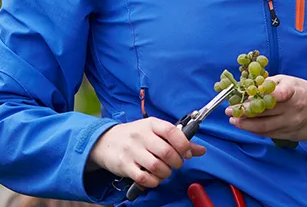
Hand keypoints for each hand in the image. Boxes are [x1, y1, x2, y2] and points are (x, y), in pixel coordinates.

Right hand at [87, 118, 206, 189]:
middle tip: (175, 164)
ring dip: (166, 173)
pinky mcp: (124, 165)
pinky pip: (144, 178)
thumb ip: (178, 141)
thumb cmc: (136, 136)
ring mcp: (131, 151)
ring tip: (164, 171)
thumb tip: (201, 151)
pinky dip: (154, 181)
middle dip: (176, 162)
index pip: (172, 131)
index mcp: (151, 124)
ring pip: (157, 167)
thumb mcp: (155, 132)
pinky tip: (154, 178)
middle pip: (167, 152)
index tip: (186, 153)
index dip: (183, 144)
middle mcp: (141, 136)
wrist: (105, 141)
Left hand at [225, 74, 306, 141]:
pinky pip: (271, 134)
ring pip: (265, 128)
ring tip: (234, 121)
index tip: (238, 101)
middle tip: (229, 112)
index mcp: (292, 92)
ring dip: (247, 125)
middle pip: (264, 114)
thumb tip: (249, 87)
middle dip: (243, 114)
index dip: (253, 100)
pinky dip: (257, 131)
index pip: (271, 96)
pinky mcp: (293, 136)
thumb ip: (270, 83)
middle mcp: (292, 110)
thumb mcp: (290, 80)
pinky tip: (247, 127)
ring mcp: (292, 124)